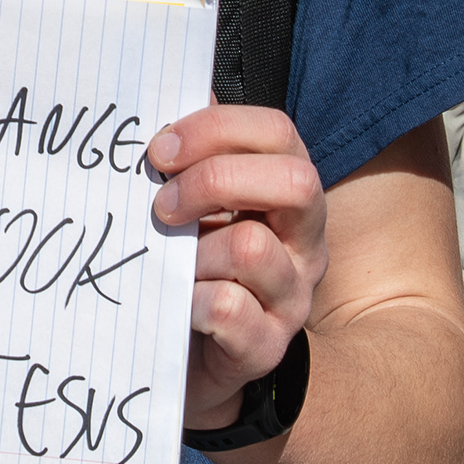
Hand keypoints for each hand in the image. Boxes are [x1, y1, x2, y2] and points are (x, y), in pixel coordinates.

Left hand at [149, 105, 329, 429]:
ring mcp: (291, 297)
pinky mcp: (266, 348)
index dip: (217, 128)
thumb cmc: (190, 273)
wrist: (192, 368)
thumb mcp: (191, 211)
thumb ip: (186, 158)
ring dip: (192, 251)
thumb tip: (164, 94)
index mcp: (285, 194)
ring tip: (167, 267)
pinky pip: (231, 309)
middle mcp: (304, 241)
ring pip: (252, 246)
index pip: (278, 133)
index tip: (159, 150)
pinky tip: (177, 306)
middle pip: (293, 180)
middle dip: (215, 179)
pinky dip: (192, 301)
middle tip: (161, 206)